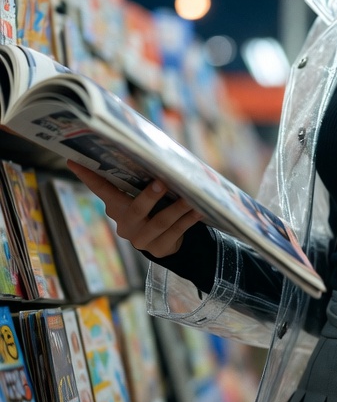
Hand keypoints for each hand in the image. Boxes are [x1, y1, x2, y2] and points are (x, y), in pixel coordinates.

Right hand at [67, 161, 202, 257]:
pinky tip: (198, 210)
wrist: (164, 242)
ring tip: (191, 198)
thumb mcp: (142, 197)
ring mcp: (142, 239)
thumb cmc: (153, 208)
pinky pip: (176, 232)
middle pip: (135, 210)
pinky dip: (188, 220)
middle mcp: (126, 225)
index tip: (73, 160)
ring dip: (177, 209)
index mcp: (116, 208)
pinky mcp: (159, 249)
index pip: (101, 190)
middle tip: (161, 183)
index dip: (88, 177)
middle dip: (148, 197)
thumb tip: (155, 153)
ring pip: (160, 222)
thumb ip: (142, 182)